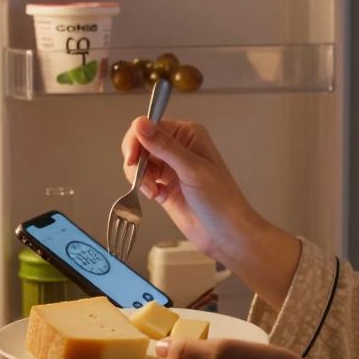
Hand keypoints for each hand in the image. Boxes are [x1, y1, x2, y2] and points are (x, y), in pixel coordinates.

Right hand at [121, 117, 256, 259]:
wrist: (225, 234)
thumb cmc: (221, 200)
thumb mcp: (191, 169)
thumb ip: (164, 146)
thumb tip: (141, 124)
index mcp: (188, 135)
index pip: (152, 125)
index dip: (137, 140)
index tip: (132, 158)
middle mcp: (178, 148)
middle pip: (141, 143)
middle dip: (137, 161)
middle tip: (139, 177)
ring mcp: (170, 168)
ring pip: (139, 163)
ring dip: (140, 177)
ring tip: (153, 191)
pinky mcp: (164, 186)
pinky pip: (142, 180)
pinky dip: (144, 188)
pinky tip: (156, 196)